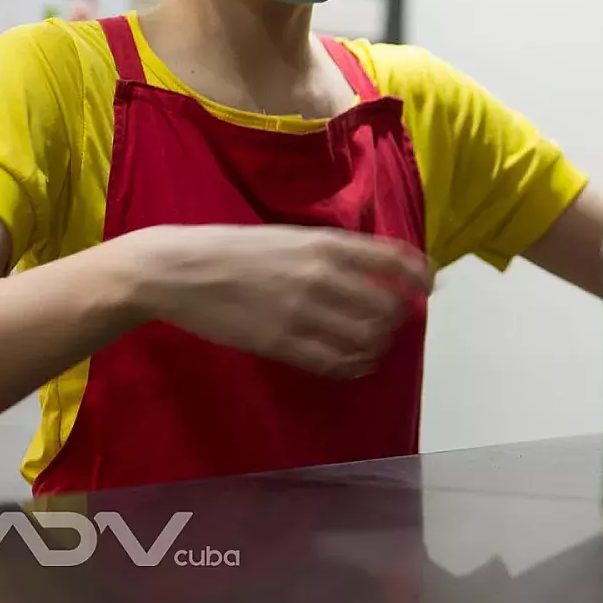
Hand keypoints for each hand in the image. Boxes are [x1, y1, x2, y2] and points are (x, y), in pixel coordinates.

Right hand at [110, 225, 432, 378]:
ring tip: (373, 347)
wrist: (177, 270)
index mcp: (326, 244)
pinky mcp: (281, 343)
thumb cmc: (233, 248)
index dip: (421, 276)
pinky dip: (354, 367)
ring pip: (367, 338)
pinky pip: (334, 362)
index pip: (396, 259)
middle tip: (391, 324)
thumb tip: (372, 269)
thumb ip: (330, 252)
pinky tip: (355, 364)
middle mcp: (322, 276)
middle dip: (398, 319)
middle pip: (388, 307)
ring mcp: (302, 312)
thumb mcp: (290, 235)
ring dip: (378, 346)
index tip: (426, 287)